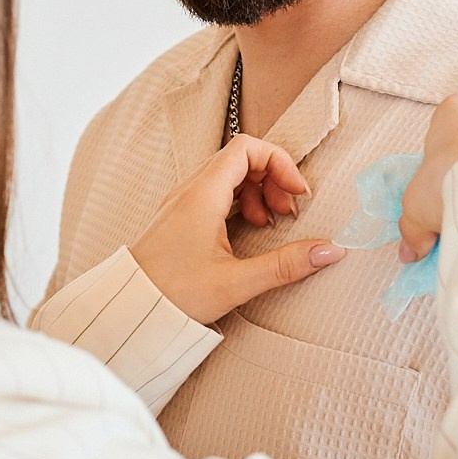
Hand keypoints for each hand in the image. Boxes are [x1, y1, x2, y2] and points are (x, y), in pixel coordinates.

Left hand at [130, 135, 344, 325]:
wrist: (126, 310)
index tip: (298, 194)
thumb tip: (331, 251)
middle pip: (239, 159)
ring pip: (226, 176)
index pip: (247, 147)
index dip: (279, 163)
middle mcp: (189, 190)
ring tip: (269, 222)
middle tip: (287, 213)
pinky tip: (247, 230)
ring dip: (256, 191)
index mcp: (202, 194)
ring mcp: (181, 203)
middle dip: (272, 178)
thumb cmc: (173, 294)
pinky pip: (213, 193)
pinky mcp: (178, 218)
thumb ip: (286, 265)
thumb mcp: (236, 282)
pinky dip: (238, 202)